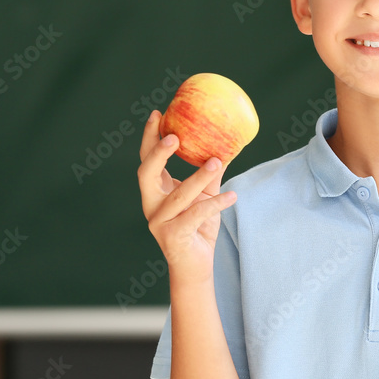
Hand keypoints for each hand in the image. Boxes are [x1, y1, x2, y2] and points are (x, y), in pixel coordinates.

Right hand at [137, 110, 236, 286]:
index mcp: (155, 190)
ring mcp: (159, 222)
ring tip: (215, 161)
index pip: (146, 159)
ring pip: (178, 195)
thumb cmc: (199, 227)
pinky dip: (214, 204)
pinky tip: (232, 195)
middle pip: (145, 173)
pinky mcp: (174, 237)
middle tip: (175, 136)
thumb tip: (227, 144)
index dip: (149, 137)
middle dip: (158, 153)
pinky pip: (195, 215)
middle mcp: (151, 204)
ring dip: (198, 177)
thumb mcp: (206, 195)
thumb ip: (211, 173)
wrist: (195, 266)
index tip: (158, 113)